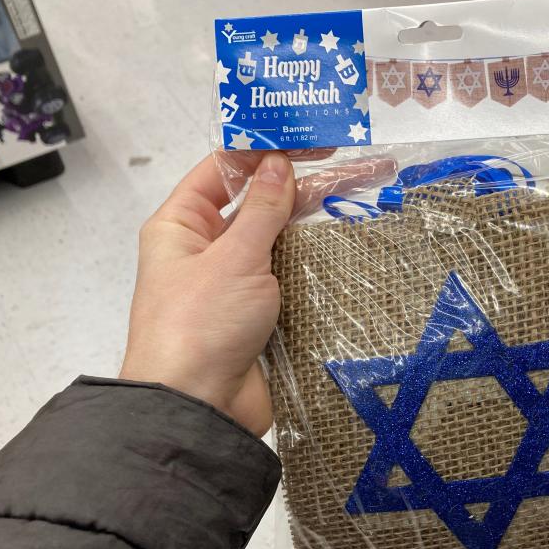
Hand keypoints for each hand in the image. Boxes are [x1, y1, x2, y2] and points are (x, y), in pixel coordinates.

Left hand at [120, 150, 396, 435]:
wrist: (199, 411)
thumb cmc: (201, 324)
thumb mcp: (233, 258)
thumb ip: (262, 210)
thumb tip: (279, 164)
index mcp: (182, 226)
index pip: (222, 171)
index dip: (265, 150)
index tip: (312, 138)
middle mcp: (206, 250)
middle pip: (257, 204)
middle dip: (303, 185)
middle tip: (357, 165)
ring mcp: (236, 285)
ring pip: (279, 242)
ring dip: (315, 223)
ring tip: (366, 200)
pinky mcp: (261, 316)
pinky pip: (290, 279)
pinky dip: (315, 264)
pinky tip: (353, 249)